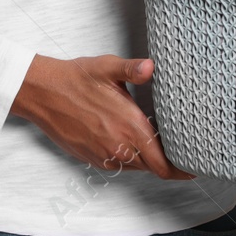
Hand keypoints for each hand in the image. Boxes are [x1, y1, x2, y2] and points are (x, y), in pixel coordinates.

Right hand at [10, 54, 195, 179]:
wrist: (42, 92)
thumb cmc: (75, 78)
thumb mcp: (107, 67)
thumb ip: (133, 69)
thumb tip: (150, 66)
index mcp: (130, 126)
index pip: (163, 163)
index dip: (181, 170)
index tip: (194, 167)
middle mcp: (119, 147)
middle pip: (153, 167)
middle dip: (168, 163)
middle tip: (182, 151)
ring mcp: (104, 155)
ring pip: (136, 167)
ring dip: (147, 158)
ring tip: (157, 143)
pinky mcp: (91, 158)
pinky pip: (118, 164)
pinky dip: (129, 157)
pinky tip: (129, 139)